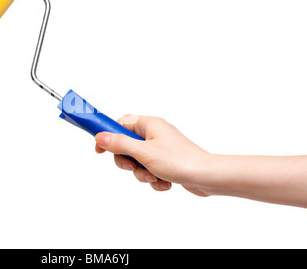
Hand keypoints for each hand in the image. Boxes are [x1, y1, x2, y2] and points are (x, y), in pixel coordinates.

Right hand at [95, 115, 209, 195]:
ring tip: (155, 176)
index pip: (121, 123)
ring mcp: (160, 149)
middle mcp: (154, 134)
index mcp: (149, 124)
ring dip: (142, 173)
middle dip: (128, 161)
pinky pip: (149, 170)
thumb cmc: (179, 160)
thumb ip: (120, 144)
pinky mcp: (166, 163)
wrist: (207, 177)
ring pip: (137, 162)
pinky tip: (165, 182)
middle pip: (126, 146)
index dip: (108, 135)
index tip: (99, 149)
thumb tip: (100, 137)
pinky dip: (154, 179)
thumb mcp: (143, 152)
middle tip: (133, 167)